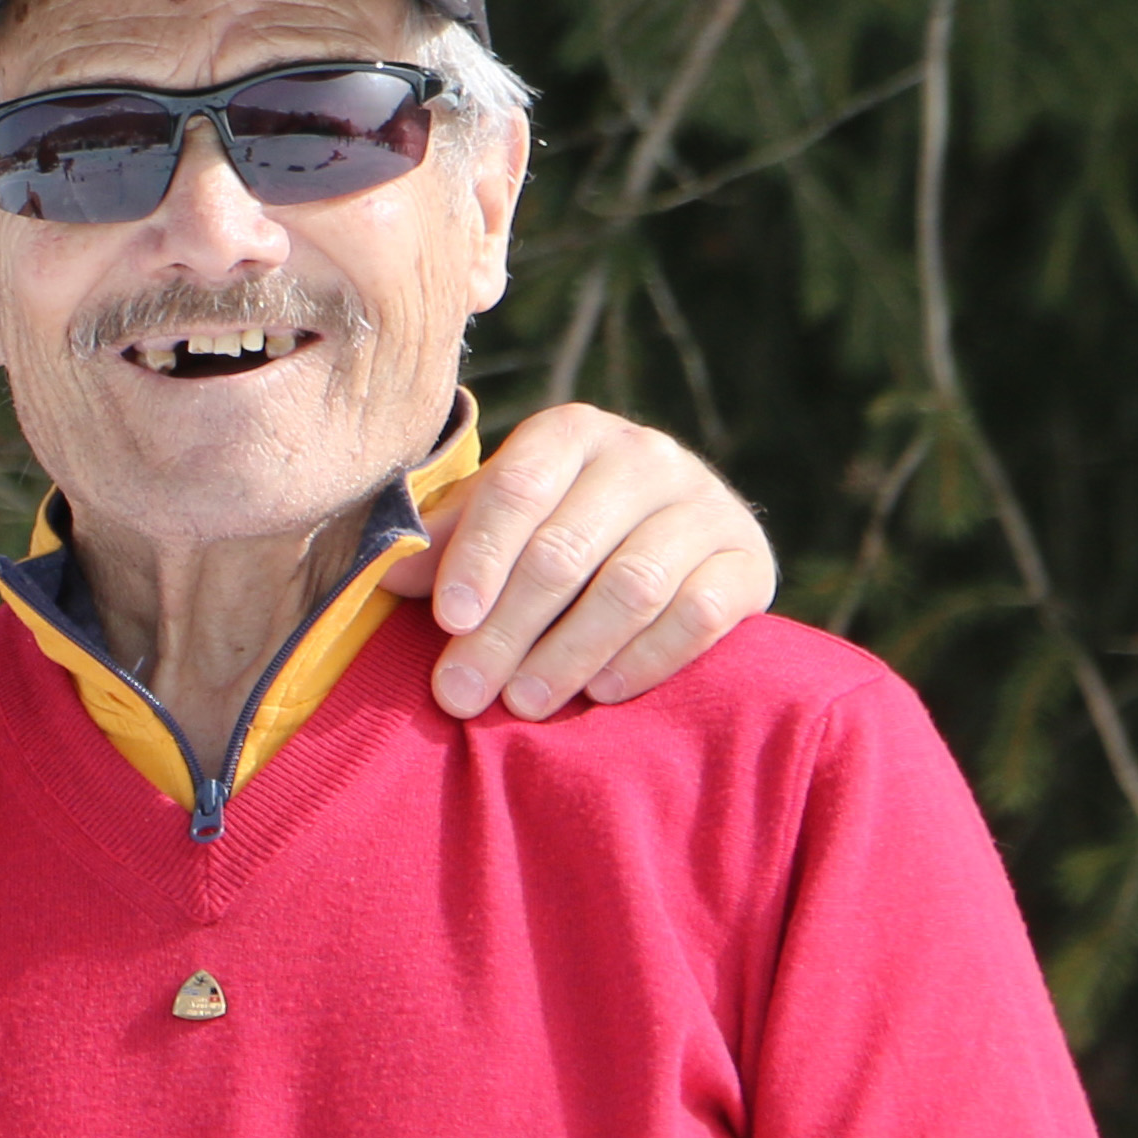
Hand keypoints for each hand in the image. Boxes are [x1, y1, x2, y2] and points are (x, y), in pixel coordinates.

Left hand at [385, 403, 774, 720]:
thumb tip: (388, 576)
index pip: (517, 488)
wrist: (671, 543)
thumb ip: (444, 542)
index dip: (478, 557)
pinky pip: (700, 614)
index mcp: (571, 433)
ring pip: (632, 586)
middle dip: (507, 629)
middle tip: (462, 692)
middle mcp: (645, 456)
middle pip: (566, 549)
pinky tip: (601, 692)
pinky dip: (647, 657)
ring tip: (524, 704)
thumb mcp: (495, 523)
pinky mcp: (749, 560)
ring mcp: (705, 505)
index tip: (448, 619)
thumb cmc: (552, 534)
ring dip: (568, 653)